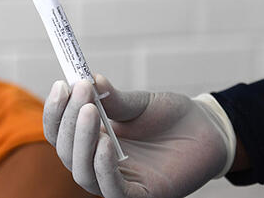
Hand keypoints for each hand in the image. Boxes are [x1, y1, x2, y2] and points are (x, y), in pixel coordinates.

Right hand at [43, 75, 231, 197]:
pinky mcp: (140, 195)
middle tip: (80, 91)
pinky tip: (106, 143)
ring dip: (81, 141)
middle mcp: (98, 161)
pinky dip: (104, 166)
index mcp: (91, 138)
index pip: (59, 131)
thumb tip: (90, 79)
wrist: (208, 131)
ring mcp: (117, 180)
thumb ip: (113, 98)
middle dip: (68, 120)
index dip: (55, 111)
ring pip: (82, 172)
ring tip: (90, 111)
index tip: (61, 84)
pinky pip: (112, 188)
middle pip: (66, 151)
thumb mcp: (139, 103)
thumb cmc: (170, 117)